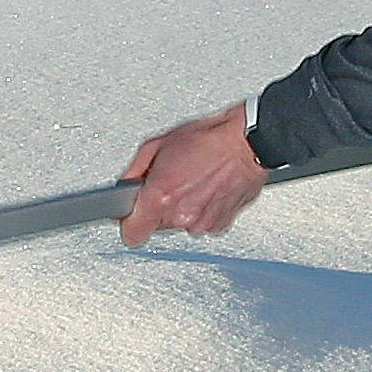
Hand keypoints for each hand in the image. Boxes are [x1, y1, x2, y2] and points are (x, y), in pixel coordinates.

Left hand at [118, 105, 268, 245]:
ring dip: (183, 208)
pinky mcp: (221, 225)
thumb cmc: (207, 138)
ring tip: (194, 181)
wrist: (246, 142)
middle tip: (171, 182)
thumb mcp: (157, 144)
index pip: (132, 234)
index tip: (132, 215)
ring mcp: (203, 223)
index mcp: (160, 197)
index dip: (130, 223)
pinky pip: (202, 223)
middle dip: (159, 207)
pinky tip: (209, 188)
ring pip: (181, 224)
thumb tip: (125, 186)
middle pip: (157, 226)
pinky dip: (203, 210)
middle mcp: (181, 215)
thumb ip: (134, 171)